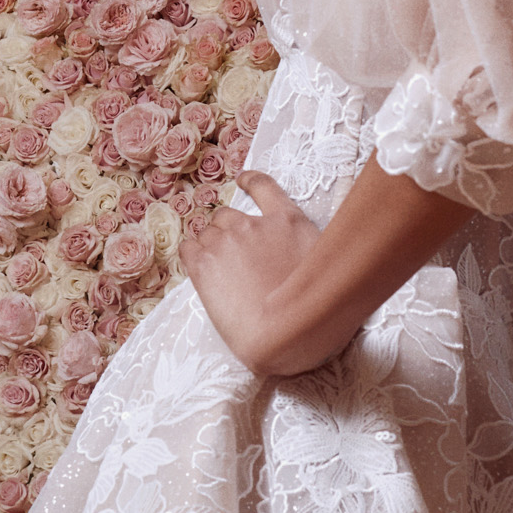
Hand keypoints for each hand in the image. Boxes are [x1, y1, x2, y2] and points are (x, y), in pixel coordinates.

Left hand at [180, 173, 324, 376]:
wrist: (284, 332)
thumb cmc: (311, 307)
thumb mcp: (324, 264)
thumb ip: (309, 248)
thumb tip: (300, 253)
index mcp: (287, 221)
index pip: (264, 186)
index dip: (250, 181)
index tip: (242, 180)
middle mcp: (253, 225)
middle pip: (227, 215)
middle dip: (229, 232)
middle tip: (236, 258)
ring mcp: (226, 242)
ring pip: (207, 233)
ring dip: (212, 246)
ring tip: (222, 273)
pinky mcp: (203, 265)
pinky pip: (188, 248)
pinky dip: (192, 253)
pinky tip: (197, 263)